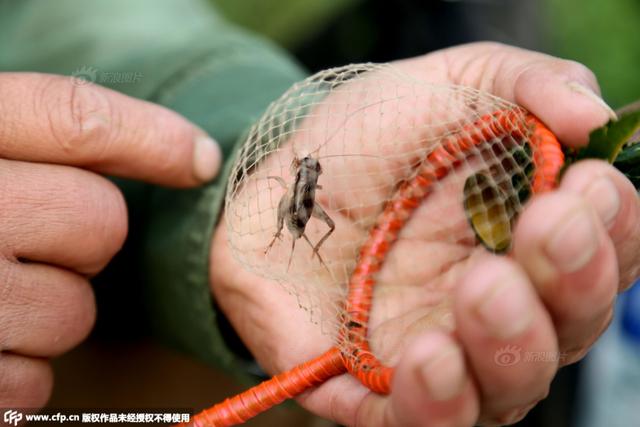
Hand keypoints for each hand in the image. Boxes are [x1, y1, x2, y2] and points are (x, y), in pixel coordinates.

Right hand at [0, 73, 220, 406]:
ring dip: (47, 311)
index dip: (152, 136)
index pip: (73, 117)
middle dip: (83, 241)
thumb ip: (44, 139)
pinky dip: (16, 371)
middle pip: (97, 222)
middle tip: (30, 240)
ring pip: (73, 311)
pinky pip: (33, 381)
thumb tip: (196, 158)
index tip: (200, 159)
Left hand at [210, 42, 638, 425]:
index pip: (601, 257)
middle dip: (572, 282)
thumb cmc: (368, 137)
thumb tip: (595, 118)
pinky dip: (436, 401)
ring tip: (481, 286)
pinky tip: (429, 354)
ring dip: (511, 345)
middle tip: (545, 225)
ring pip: (506, 388)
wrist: (278, 180)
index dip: (611, 230)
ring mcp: (438, 351)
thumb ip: (528, 84)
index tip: (587, 185)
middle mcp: (494, 307)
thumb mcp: (451, 84)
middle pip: (567, 328)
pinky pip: (416, 421)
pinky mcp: (370, 388)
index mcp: (524, 240)